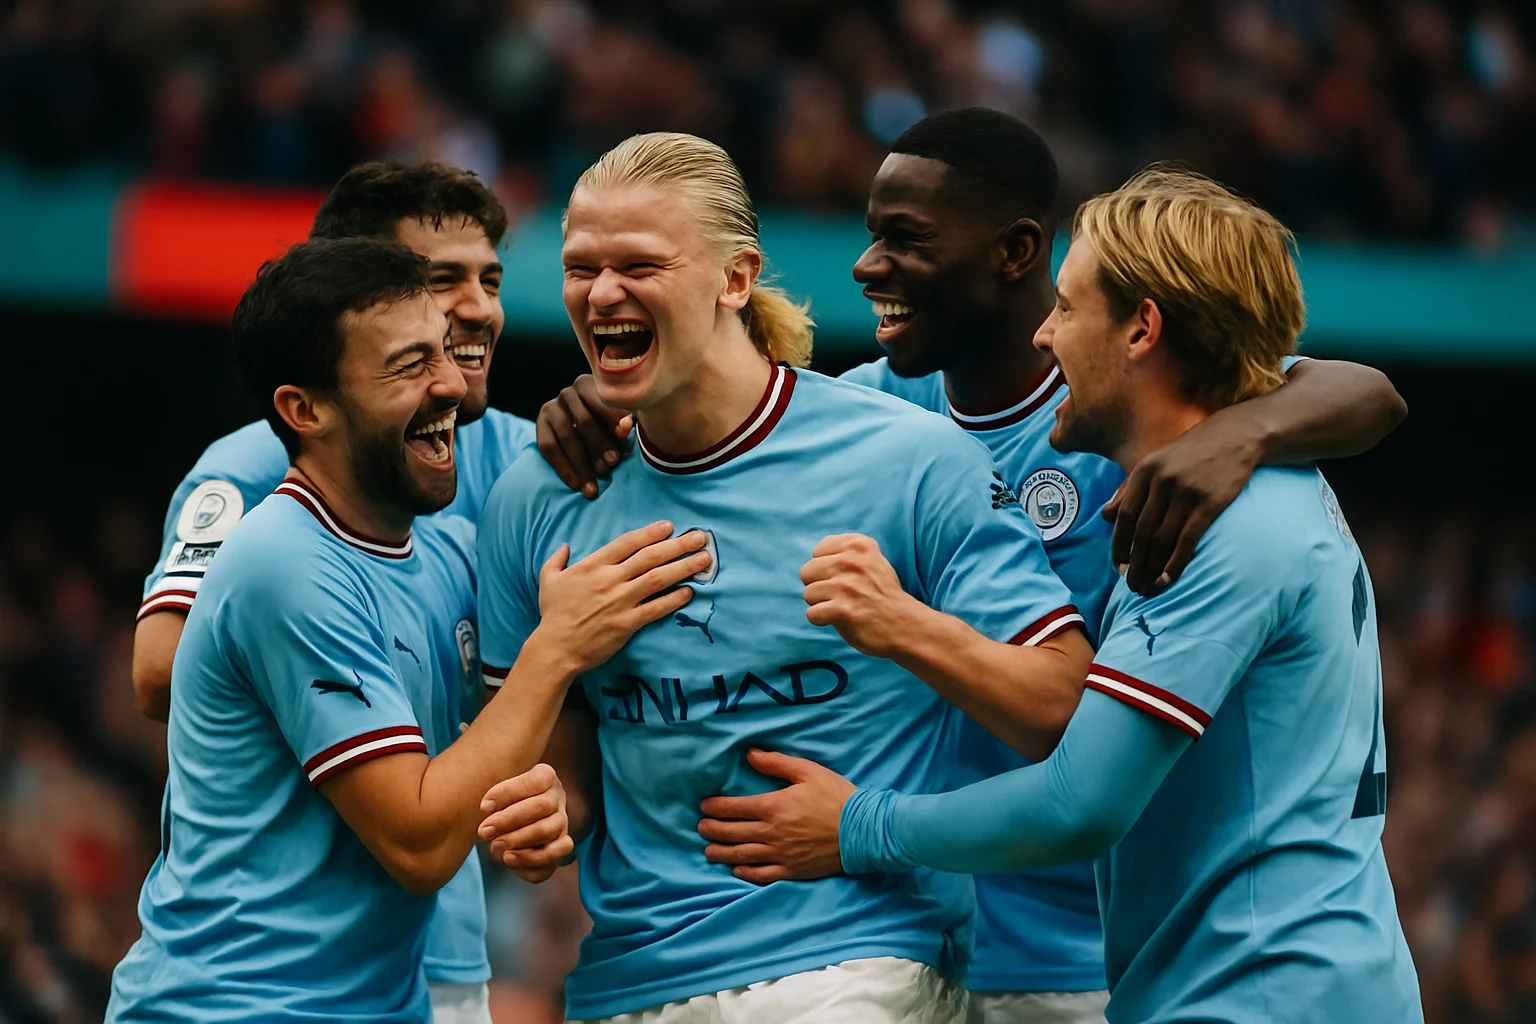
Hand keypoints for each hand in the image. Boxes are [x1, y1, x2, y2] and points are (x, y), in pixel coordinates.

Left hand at [479, 763, 572, 883]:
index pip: (536, 780)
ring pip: (548, 831)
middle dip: (509, 820)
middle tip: (484, 832)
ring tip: (494, 847)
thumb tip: (488, 808)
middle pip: (542, 806)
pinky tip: (508, 859)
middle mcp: (557, 798)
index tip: (483, 807)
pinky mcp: (559, 848)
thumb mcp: (496, 794)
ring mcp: (561, 824)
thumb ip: (493, 797)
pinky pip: (553, 857)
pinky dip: (530, 860)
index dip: (509, 793)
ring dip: (518, 840)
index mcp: (545, 777)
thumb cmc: (499, 805)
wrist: (505, 827)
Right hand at [533, 522, 709, 674]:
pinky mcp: (627, 623)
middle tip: (700, 537)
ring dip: (684, 567)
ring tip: (705, 559)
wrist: (555, 649)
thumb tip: (565, 546)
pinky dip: (674, 600)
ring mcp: (620, 601)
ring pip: (658, 579)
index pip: (628, 543)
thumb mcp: (549, 580)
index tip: (669, 526)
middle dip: (678, 545)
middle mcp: (610, 579)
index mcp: (593, 565)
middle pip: (650, 557)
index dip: (650, 533)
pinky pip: (656, 608)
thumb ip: (557, 559)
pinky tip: (689, 592)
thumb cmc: (553, 614)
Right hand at [536, 374, 633, 498]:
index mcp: (590, 385)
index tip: (625, 438)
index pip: (602, 402)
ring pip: (566, 437)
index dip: (614, 419)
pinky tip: (575, 484)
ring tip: (594, 487)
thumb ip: (622, 424)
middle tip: (612, 464)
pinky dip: (563, 468)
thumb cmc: (607, 422)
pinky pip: (548, 448)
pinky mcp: (540, 424)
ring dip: (582, 464)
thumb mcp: (617, 421)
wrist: (580, 426)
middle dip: (600, 446)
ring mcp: (551, 408)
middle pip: (585, 421)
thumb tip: (626, 427)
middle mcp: (568, 393)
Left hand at [698, 749, 855, 883]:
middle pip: (732, 833)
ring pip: (741, 856)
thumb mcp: (808, 771)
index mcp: (772, 807)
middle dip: (712, 830)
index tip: (704, 806)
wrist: (864, 831)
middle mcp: (771, 833)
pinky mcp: (792, 871)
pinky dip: (745, 872)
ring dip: (721, 853)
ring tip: (708, 851)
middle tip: (701, 827)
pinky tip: (737, 869)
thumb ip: (776, 762)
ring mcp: (780, 855)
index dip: (714, 807)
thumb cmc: (837, 797)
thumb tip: (749, 754)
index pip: (733, 808)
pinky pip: (762, 875)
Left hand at [800, 534, 920, 658]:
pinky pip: (812, 613)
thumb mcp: (871, 560)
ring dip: (821, 604)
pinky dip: (821, 620)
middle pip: (807, 571)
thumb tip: (815, 557)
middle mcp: (851, 561)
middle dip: (819, 585)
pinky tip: (839, 619)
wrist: (905, 625)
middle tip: (841, 596)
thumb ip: (846, 553)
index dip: (825, 568)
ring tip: (843, 607)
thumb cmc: (883, 594)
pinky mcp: (841, 610)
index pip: (817, 551)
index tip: (844, 578)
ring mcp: (846, 586)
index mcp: (858, 545)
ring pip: (808, 593)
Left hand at [1103, 418, 1261, 596]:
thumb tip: (1105, 516)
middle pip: (1141, 531)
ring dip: (1152, 568)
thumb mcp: (1155, 462)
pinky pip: (1187, 540)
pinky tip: (1168, 578)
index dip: (1119, 544)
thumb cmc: (1191, 453)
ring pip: (1162, 539)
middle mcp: (1162, 481)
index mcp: (1144, 471)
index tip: (1118, 566)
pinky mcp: (1210, 502)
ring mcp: (1186, 492)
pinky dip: (1175, 563)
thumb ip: (1129, 488)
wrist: (1235, 435)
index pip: (1124, 515)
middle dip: (1134, 563)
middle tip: (1131, 585)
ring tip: (1147, 587)